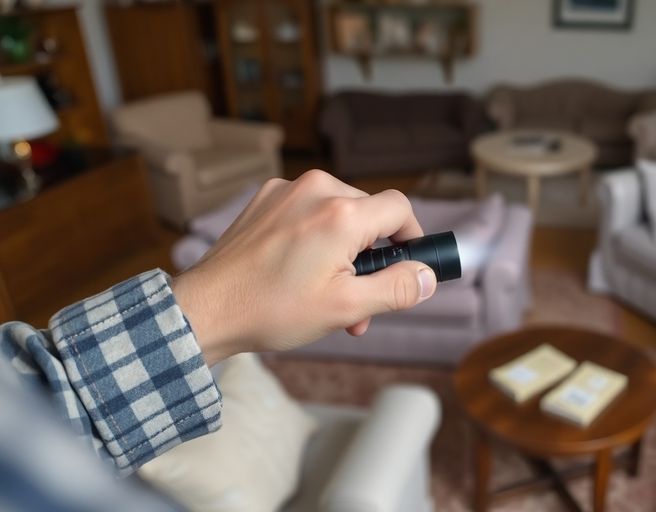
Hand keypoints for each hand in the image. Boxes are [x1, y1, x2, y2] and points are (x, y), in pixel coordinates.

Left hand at [171, 171, 437, 364]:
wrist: (205, 309)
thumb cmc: (271, 309)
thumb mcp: (347, 307)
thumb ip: (397, 288)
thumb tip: (428, 276)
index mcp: (341, 214)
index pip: (399, 209)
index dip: (413, 237)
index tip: (410, 265)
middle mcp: (315, 190)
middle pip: (368, 214)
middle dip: (372, 259)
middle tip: (360, 303)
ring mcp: (286, 191)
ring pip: (339, 214)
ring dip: (344, 253)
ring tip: (328, 296)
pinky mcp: (265, 199)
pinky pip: (309, 212)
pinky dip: (316, 240)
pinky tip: (300, 274)